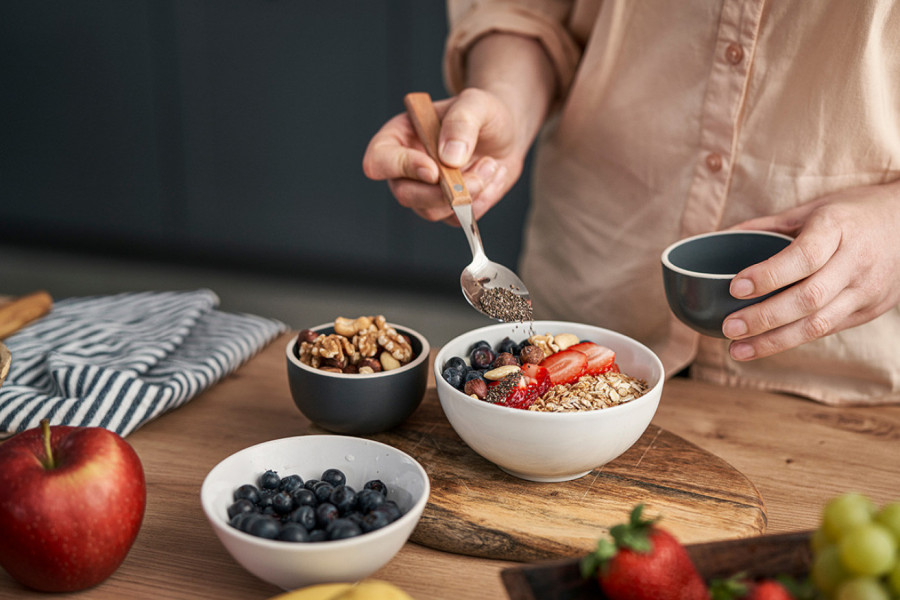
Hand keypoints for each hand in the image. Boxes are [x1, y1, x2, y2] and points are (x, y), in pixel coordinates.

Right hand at [362, 88, 524, 225]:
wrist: (505, 134)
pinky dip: (481, 201)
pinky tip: (491, 175)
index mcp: (399, 137)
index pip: (378, 160)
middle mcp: (405, 169)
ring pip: (432, 211)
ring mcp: (424, 192)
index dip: (401, 168)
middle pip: (404, 194)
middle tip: (476, 179)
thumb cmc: (482, 114)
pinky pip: (457, 218)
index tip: (434, 170)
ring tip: (490, 165)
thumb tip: (449, 158)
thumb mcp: (476, 104)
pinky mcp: (447, 208)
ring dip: (467, 195)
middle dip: (442, 192)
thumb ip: (461, 123)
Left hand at [722, 181, 899, 359]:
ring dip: (774, 341)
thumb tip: (722, 237)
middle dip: (764, 317)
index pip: (803, 257)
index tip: (735, 287)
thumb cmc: (855, 212)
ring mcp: (866, 290)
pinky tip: (765, 345)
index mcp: (838, 228)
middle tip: (729, 327)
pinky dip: (793, 340)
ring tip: (737, 349)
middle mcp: (856, 261)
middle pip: (808, 298)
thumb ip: (770, 224)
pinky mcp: (870, 310)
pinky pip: (828, 329)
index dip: (768, 275)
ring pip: (818, 323)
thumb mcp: (815, 208)